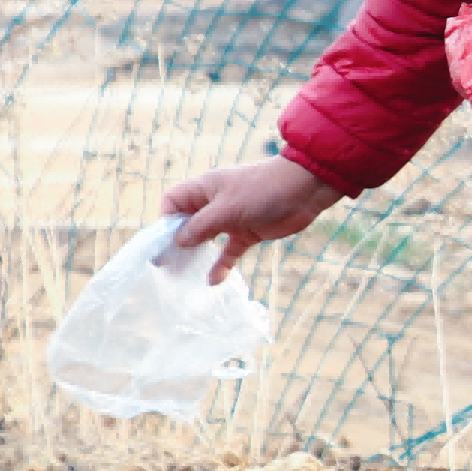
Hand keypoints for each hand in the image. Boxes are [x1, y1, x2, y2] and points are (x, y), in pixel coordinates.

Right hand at [158, 156, 337, 278]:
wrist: (305, 189)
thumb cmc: (262, 190)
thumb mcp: (227, 208)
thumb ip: (201, 226)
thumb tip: (179, 241)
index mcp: (204, 189)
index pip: (173, 202)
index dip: (166, 220)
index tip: (165, 241)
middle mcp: (214, 203)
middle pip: (187, 223)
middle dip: (177, 242)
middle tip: (168, 265)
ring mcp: (231, 219)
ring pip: (207, 239)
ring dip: (196, 255)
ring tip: (183, 274)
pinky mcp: (248, 233)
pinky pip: (229, 251)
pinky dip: (222, 265)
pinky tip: (214, 281)